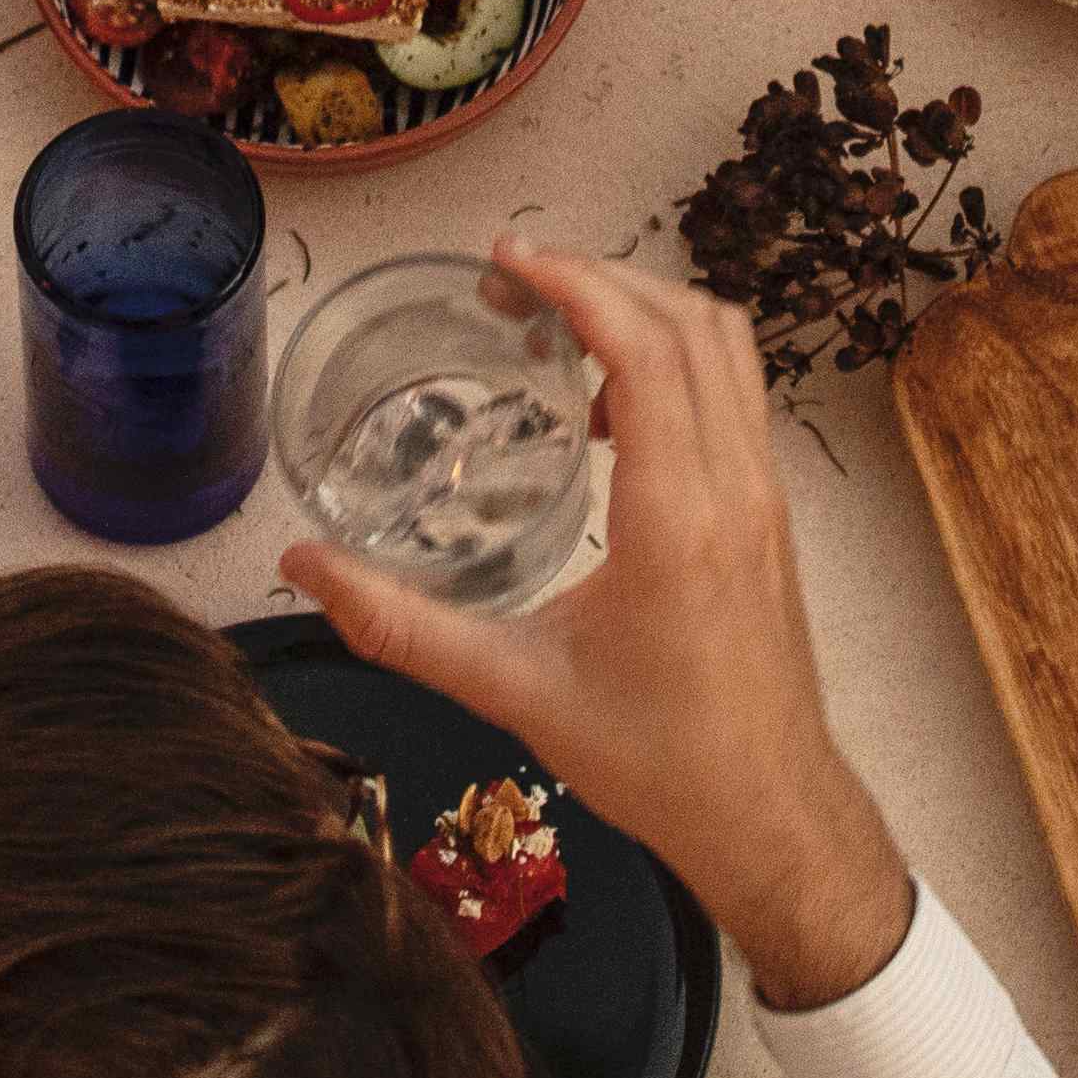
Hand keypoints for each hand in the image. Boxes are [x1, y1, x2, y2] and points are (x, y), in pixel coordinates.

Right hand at [274, 247, 916, 1009]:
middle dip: (602, 278)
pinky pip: (736, 392)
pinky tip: (607, 408)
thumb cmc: (657, 761)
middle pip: (690, 323)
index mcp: (678, 515)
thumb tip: (305, 567)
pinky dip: (678, 358)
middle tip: (513, 282)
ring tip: (559, 321)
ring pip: (726, 348)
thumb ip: (402, 626)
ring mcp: (766, 494)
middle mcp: (735, 485)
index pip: (644, 349)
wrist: (771, 816)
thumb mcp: (515, 691)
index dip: (577, 283)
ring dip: (648, 309)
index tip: (507, 261)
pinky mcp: (772, 512)